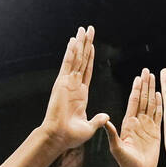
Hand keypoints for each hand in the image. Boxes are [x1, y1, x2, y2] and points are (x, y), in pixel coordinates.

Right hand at [39, 26, 108, 150]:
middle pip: (81, 60)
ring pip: (76, 58)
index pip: (86, 71)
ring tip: (83, 29)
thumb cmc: (71, 136)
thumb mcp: (89, 127)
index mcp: (81, 94)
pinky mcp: (61, 83)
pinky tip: (74, 40)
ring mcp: (67, 83)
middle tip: (88, 30)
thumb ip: (97, 119)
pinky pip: (68, 63)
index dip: (90, 58)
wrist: (59, 137)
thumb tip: (106, 116)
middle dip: (85, 45)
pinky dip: (71, 51)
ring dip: (80, 43)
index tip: (91, 46)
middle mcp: (74, 86)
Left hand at [103, 69, 161, 166]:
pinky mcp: (156, 133)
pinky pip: (159, 116)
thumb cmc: (126, 165)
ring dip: (153, 91)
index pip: (133, 103)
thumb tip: (105, 122)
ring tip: (156, 77)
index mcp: (128, 124)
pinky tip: (161, 94)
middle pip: (142, 100)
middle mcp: (138, 123)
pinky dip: (160, 105)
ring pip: (151, 105)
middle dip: (145, 85)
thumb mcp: (117, 149)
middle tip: (148, 71)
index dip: (136, 90)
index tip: (138, 77)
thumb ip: (112, 135)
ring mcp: (147, 127)